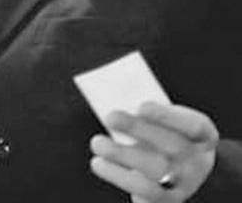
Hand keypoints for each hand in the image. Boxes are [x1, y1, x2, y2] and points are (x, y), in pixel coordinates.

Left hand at [89, 102, 218, 201]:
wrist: (186, 173)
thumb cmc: (166, 137)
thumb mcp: (168, 122)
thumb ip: (149, 115)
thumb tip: (117, 109)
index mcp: (203, 137)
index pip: (193, 126)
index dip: (168, 117)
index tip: (142, 106)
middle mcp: (197, 162)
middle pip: (172, 147)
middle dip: (139, 129)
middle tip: (110, 117)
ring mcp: (182, 185)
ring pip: (155, 173)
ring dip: (122, 157)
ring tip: (98, 143)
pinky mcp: (165, 200)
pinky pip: (143, 195)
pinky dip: (120, 178)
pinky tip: (100, 164)